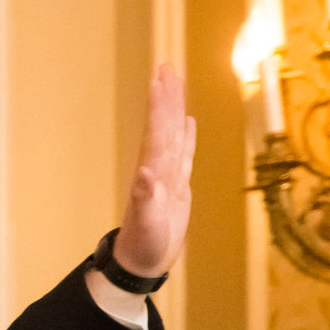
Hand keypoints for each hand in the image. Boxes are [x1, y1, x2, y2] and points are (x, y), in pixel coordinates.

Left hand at [114, 64, 196, 278]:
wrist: (141, 262)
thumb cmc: (143, 245)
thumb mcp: (147, 224)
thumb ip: (147, 198)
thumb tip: (146, 172)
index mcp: (152, 172)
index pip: (157, 131)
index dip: (159, 105)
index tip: (161, 79)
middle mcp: (158, 168)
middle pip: (164, 125)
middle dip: (165, 96)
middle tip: (166, 66)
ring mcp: (167, 175)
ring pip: (173, 134)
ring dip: (173, 109)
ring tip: (174, 82)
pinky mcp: (177, 185)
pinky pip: (183, 153)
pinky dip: (186, 136)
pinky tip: (187, 121)